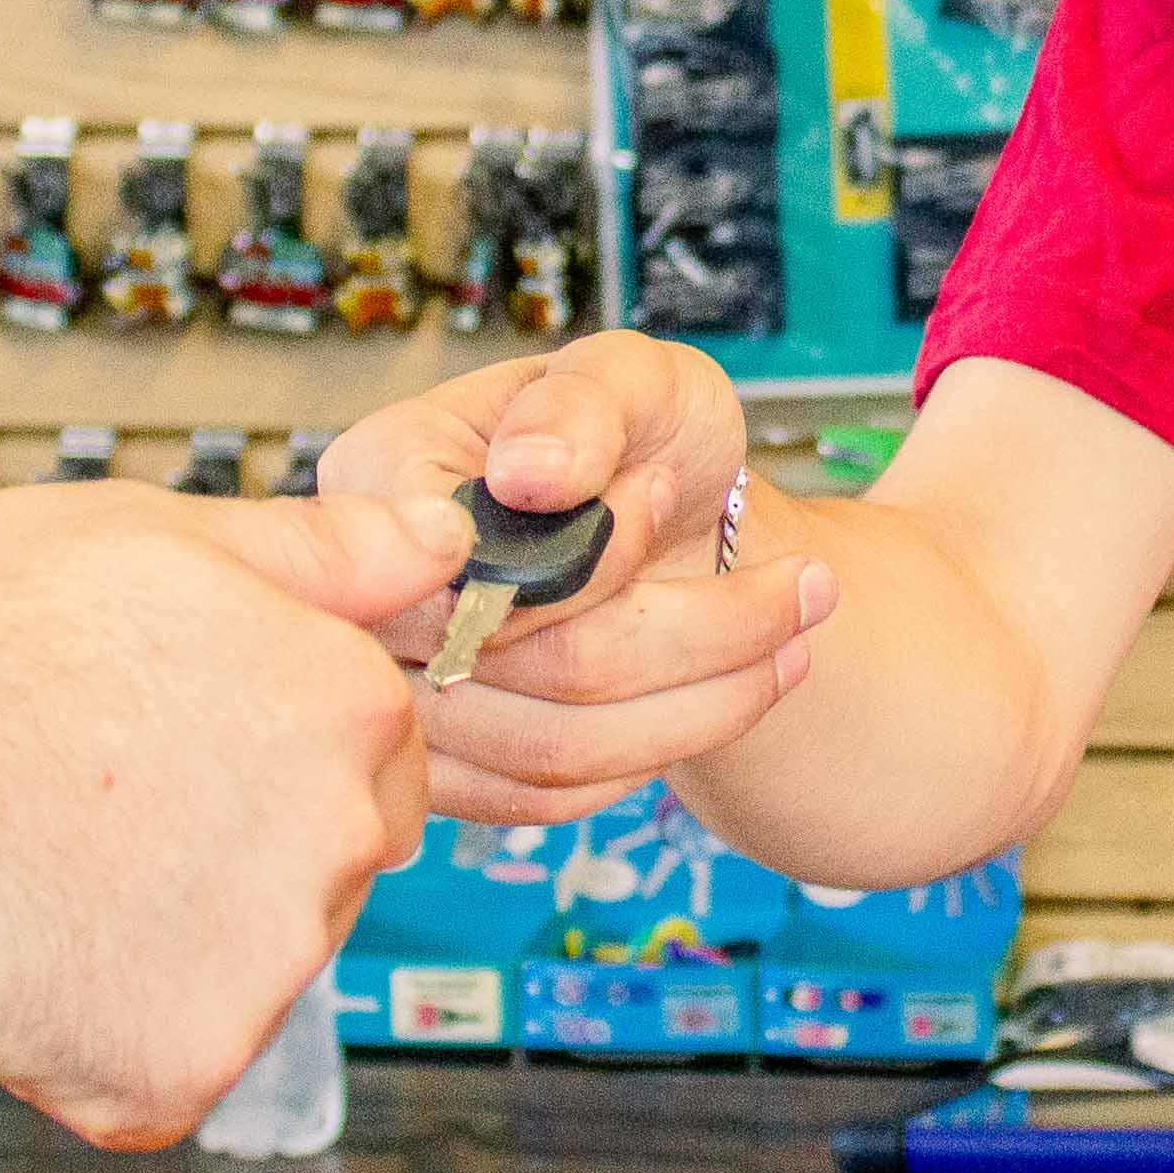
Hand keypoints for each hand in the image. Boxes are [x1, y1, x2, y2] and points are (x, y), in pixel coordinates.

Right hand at [0, 477, 451, 1149]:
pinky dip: (95, 1036)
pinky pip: (160, 1068)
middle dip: (237, 848)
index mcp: (351, 709)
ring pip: (242, 970)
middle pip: (324, 868)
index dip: (273, 748)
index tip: (179, 746)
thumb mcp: (162, 532)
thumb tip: (435, 542)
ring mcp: (264, 971)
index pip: (378, 755)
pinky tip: (24, 954)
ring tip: (47, 870)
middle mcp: (339, 844)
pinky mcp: (177, 1073)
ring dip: (168, 945)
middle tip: (98, 808)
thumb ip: (324, 553)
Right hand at [318, 329, 829, 828]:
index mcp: (381, 478)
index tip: (672, 487)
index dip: (590, 554)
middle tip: (806, 583)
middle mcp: (367, 597)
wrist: (664, 509)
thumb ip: (585, 403)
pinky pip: (545, 797)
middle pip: (520, 666)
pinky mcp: (447, 769)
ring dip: (700, 705)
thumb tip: (532, 472)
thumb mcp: (633, 375)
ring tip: (797, 640)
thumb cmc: (637, 432)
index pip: (467, 564)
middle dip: (690, 632)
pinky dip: (656, 754)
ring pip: (547, 747)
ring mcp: (402, 693)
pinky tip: (728, 695)